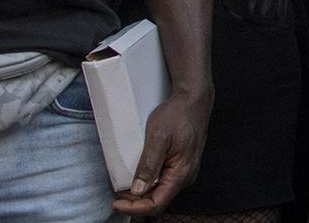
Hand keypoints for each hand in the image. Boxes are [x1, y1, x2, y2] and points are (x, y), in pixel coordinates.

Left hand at [111, 89, 209, 214]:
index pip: (157, 203)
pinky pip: (163, 181)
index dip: (135, 208)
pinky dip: (147, 182)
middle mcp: (186, 176)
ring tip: (121, 185)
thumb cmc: (178, 115)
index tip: (116, 203)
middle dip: (134, 202)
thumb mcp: (159, 137)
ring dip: (140, 193)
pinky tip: (136, 176)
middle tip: (114, 193)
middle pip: (158, 200)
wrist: (194, 100)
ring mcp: (185, 171)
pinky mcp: (181, 164)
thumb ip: (149, 165)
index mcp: (182, 173)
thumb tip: (138, 191)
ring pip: (160, 191)